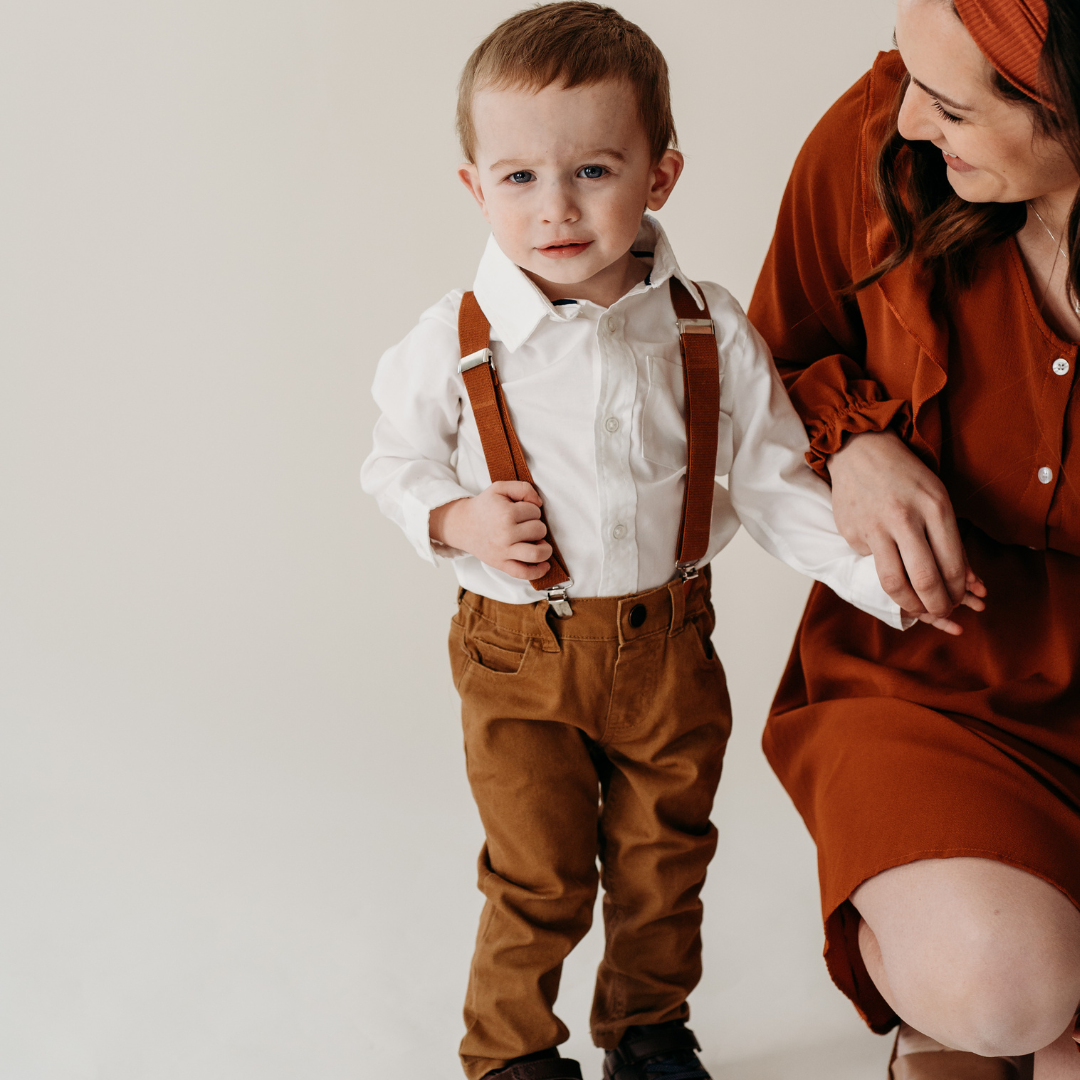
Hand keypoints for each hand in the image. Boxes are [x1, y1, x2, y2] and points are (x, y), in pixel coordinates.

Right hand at [429, 481, 551, 580]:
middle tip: (525, 525)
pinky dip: (538, 572)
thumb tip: (539, 503)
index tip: (521, 511)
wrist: (463, 525)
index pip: (535, 511)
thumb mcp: (500, 488)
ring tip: (539, 543)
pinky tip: (544, 565)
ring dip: (544, 549)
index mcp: (506, 513)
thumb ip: (523, 488)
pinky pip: (524, 573)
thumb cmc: (484, 507)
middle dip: (537, 526)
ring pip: (536, 553)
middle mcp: (505, 534)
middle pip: (539, 530)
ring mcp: (503, 551)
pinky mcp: (501, 564)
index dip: (532, 509)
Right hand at [828, 430, 986, 633]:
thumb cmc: (906, 476)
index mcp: (935, 507)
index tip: (958, 600)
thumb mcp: (937, 499)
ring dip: (910, 604)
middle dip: (938, 606)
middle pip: (925, 579)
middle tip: (942, 613)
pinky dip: (883, 567)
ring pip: (893, 582)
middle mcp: (904, 518)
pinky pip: (871, 563)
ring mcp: (874, 526)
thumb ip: (949, 539)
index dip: (957, 591)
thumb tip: (965, 582)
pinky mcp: (852, 532)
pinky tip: (885, 556)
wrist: (859, 449)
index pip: (951, 565)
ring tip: (918, 608)